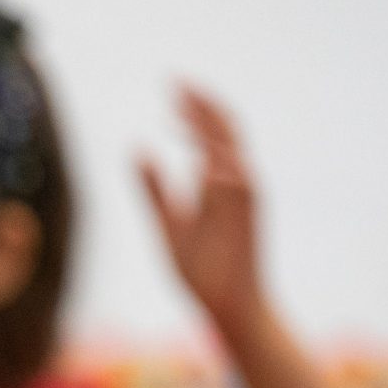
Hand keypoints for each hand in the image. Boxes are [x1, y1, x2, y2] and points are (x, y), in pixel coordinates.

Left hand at [138, 84, 272, 335]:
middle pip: (224, 130)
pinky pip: (242, 186)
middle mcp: (234, 183)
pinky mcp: (250, 219)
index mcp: (215, 182)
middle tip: (173, 80)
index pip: (207, 132)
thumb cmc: (201, 269)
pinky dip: (224, 168)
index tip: (170, 85)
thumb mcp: (167, 223)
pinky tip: (202, 158)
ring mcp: (245, 198)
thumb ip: (153, 189)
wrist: (226, 306)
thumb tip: (137, 149)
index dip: (191, 107)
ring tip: (182, 108)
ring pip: (233, 150)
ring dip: (209, 128)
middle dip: (201, 104)